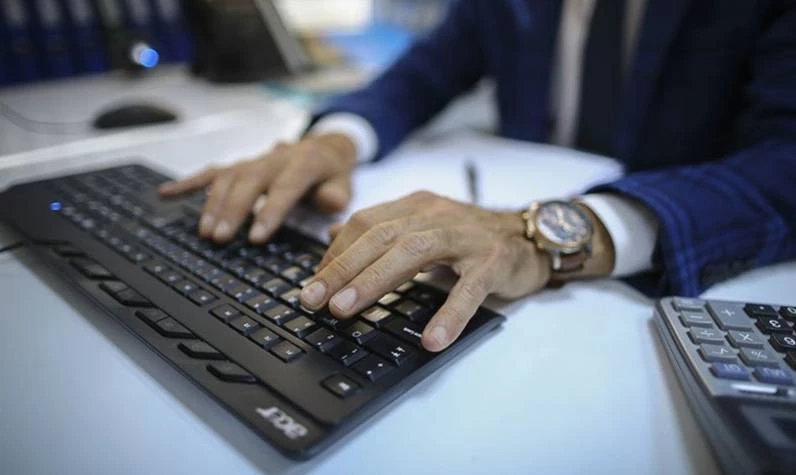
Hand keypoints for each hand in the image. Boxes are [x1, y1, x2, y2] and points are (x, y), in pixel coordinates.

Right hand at [158, 133, 357, 242]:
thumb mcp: (346, 183)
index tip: (257, 238)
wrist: (326, 147)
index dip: (270, 211)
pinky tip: (165, 193)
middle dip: (233, 210)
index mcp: (304, 162)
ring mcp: (254, 160)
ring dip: (213, 204)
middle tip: (220, 238)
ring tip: (205, 232)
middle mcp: (274, 158)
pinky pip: (213, 172)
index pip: (285, 187)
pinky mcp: (241, 165)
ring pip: (228, 177)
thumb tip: (330, 202)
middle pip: (249, 181)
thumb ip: (337, 195)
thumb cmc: (333, 174)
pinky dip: (188, 182)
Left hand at [299, 191, 551, 351]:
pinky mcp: (494, 261)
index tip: (312, 284)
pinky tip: (432, 339)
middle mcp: (436, 214)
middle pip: (381, 236)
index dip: (335, 253)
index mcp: (415, 206)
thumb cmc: (470, 238)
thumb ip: (382, 231)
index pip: (366, 223)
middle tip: (314, 299)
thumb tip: (331, 237)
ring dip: (375, 281)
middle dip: (342, 268)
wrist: (530, 235)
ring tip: (347, 310)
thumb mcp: (423, 226)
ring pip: (413, 253)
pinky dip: (449, 314)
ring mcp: (466, 236)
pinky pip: (469, 289)